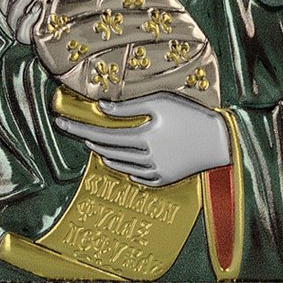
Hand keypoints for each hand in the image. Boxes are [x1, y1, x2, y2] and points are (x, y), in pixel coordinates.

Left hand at [54, 93, 230, 186]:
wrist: (222, 141)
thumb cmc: (192, 115)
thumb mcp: (161, 102)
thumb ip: (129, 107)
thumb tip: (102, 107)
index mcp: (143, 139)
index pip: (100, 134)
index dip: (78, 128)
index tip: (60, 122)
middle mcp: (145, 160)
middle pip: (106, 150)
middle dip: (88, 139)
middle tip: (74, 129)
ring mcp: (154, 173)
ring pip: (118, 165)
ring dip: (104, 153)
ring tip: (96, 142)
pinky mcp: (163, 180)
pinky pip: (135, 177)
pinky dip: (125, 167)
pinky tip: (122, 159)